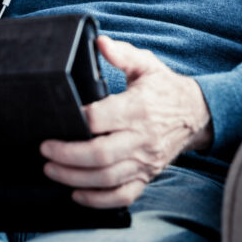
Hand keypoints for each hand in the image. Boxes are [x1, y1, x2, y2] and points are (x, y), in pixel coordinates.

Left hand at [40, 35, 212, 208]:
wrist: (196, 113)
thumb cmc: (164, 88)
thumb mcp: (146, 64)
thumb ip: (122, 54)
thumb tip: (100, 41)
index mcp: (138, 108)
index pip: (101, 118)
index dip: (77, 120)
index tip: (59, 117)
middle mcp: (141, 138)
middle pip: (100, 154)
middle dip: (67, 155)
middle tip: (45, 149)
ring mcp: (145, 161)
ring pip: (107, 178)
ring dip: (75, 178)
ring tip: (51, 170)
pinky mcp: (147, 176)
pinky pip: (122, 195)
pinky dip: (97, 200)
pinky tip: (76, 194)